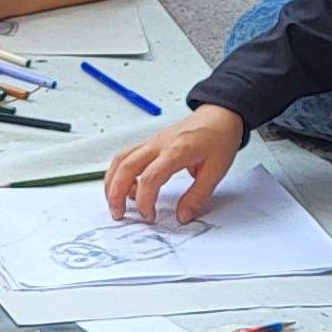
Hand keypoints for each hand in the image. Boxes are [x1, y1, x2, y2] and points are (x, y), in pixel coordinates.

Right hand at [104, 104, 246, 225]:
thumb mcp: (216, 171)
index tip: (150, 215)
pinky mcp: (150, 142)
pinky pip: (126, 155)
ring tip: (115, 202)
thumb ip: (197, 196)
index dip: (145, 200)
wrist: (219, 115)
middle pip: (126, 167)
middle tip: (118, 213)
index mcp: (176, 151)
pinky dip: (119, 172)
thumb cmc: (219, 138)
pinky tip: (126, 186)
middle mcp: (159, 144)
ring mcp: (151, 142)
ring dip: (112, 182)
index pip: (151, 178)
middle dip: (116, 193)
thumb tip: (183, 216)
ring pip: (120, 159)